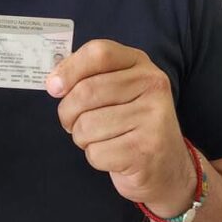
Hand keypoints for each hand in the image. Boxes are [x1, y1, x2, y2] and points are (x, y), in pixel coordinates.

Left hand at [46, 39, 194, 217]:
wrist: (168, 168)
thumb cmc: (131, 124)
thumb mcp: (118, 90)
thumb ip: (88, 77)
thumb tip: (54, 82)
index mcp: (140, 64)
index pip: (99, 53)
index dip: (69, 69)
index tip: (54, 87)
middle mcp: (152, 85)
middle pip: (86, 91)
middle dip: (68, 112)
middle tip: (74, 122)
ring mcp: (153, 117)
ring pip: (86, 125)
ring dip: (82, 138)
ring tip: (101, 139)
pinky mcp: (146, 150)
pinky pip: (96, 152)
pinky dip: (96, 158)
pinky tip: (114, 156)